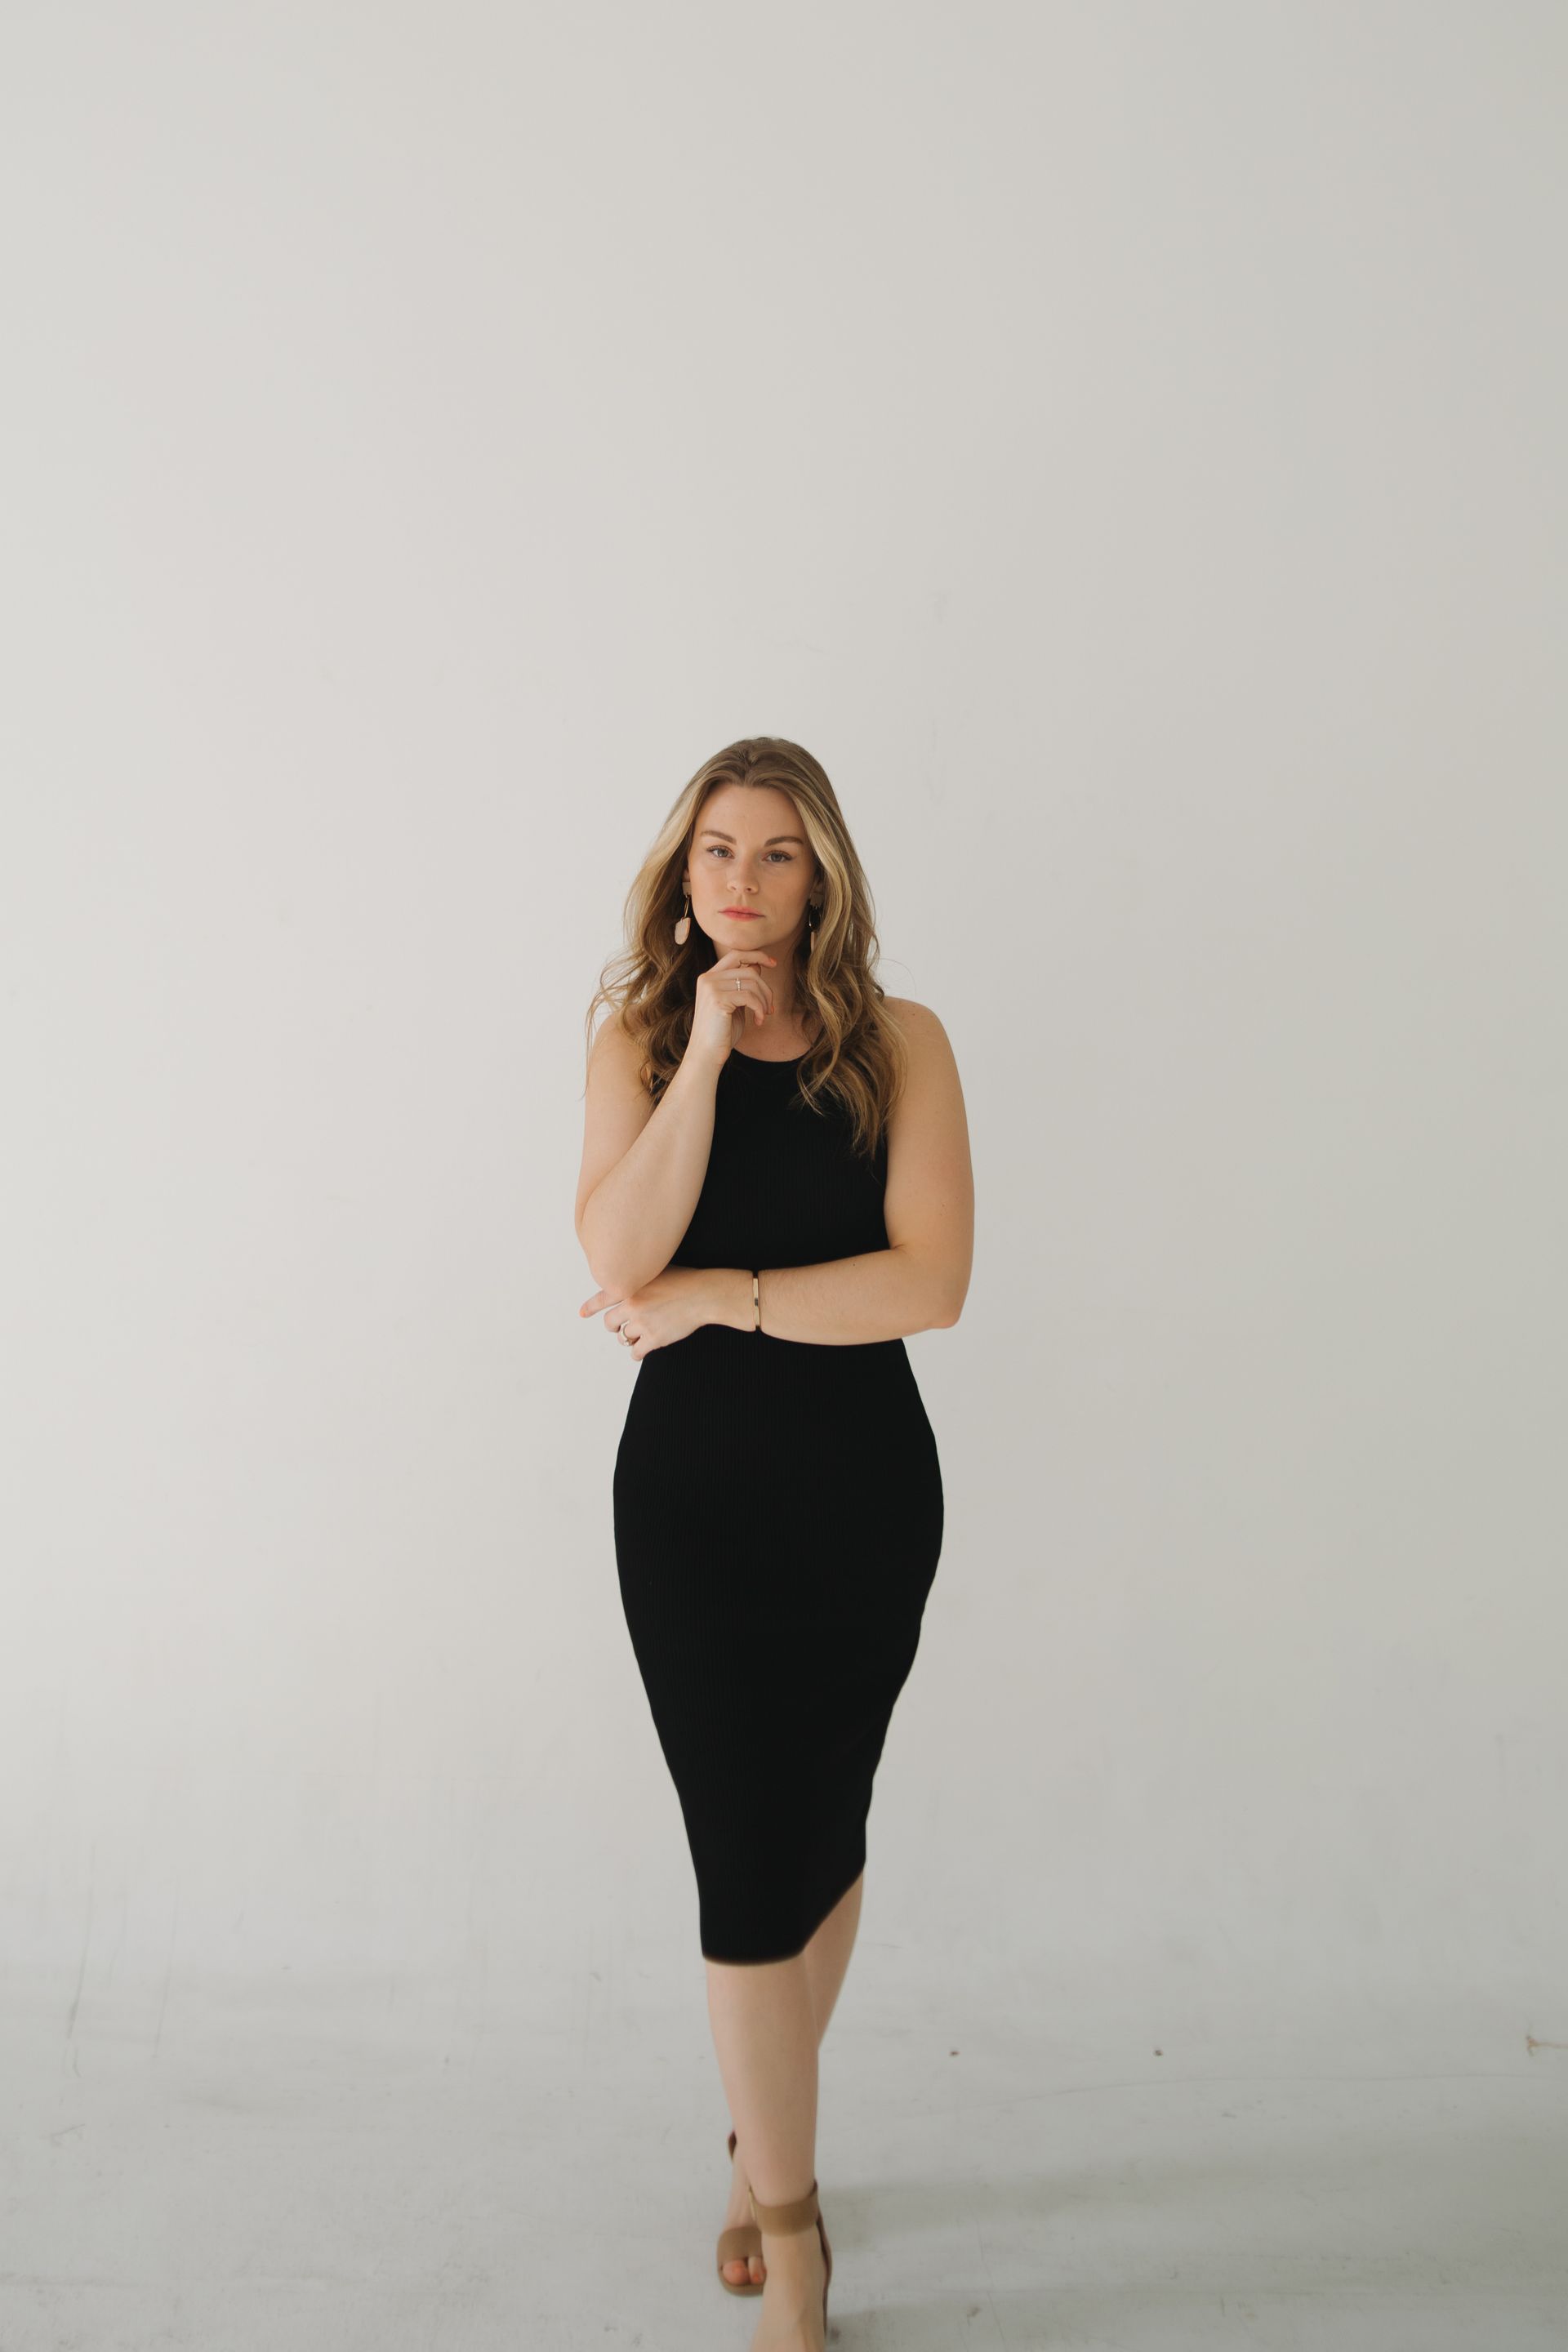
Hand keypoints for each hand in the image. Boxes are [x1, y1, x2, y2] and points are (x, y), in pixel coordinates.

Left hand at [579, 1265, 728, 1359]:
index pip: (602, 1298)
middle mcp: (632, 1304)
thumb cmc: (684, 1280)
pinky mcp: (654, 1338)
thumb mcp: (656, 1270)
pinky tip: (643, 1349)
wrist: (702, 1294)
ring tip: (639, 1336)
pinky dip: (637, 1352)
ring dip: (628, 1338)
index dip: (590, 1307)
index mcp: (631, 1286)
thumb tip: (629, 1285)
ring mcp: (642, 1322)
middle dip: (614, 1326)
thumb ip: (639, 1279)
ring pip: (623, 1337)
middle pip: (609, 1323)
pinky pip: (636, 1352)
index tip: (582, 1313)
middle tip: (621, 1327)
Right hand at [689, 948, 778, 1067]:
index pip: (736, 954)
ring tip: (763, 1015)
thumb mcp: (734, 1003)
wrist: (706, 1053)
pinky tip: (759, 1021)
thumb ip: (742, 985)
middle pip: (748, 969)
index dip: (757, 955)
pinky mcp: (718, 1000)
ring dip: (764, 1001)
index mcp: (710, 977)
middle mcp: (708, 978)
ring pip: (752, 983)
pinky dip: (759, 1009)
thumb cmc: (721, 1031)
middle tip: (770, 1007)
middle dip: (765, 988)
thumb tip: (757, 966)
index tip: (773, 963)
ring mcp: (711, 988)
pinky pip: (750, 997)